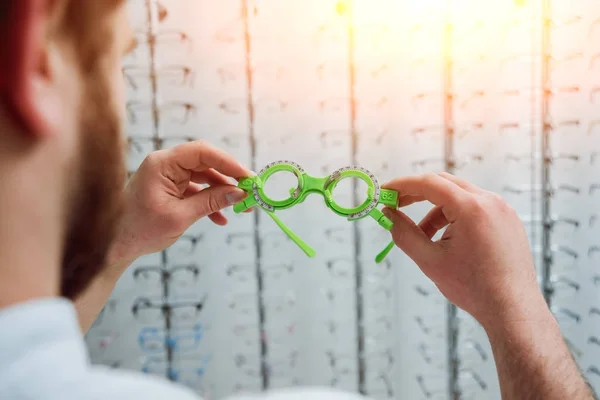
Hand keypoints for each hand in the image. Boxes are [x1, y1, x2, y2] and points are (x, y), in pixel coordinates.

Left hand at [107, 140, 250, 270]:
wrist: (113, 244)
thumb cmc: (139, 230)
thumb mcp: (180, 217)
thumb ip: (211, 202)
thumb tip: (239, 193)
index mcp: (162, 164)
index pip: (201, 152)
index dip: (228, 162)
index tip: (247, 177)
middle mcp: (165, 164)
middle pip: (206, 162)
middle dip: (229, 177)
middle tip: (249, 190)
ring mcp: (168, 175)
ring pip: (204, 176)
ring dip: (222, 192)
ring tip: (241, 207)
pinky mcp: (169, 187)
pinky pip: (196, 189)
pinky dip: (209, 202)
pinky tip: (220, 218)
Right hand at [382, 173, 545, 328]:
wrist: (513, 309)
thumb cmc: (473, 288)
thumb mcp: (430, 260)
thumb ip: (404, 233)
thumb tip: (388, 215)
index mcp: (471, 208)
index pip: (429, 183)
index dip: (402, 185)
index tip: (384, 192)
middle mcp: (490, 201)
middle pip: (444, 183)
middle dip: (417, 193)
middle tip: (396, 206)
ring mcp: (503, 209)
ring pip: (460, 196)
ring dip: (436, 209)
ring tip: (424, 236)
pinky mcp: (508, 220)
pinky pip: (476, 207)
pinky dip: (456, 215)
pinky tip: (447, 239)